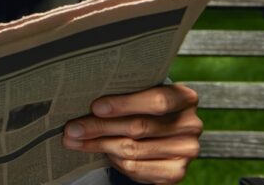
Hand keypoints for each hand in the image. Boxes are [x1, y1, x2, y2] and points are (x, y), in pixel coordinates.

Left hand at [62, 84, 201, 183]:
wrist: (159, 132)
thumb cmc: (142, 105)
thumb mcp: (139, 92)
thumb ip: (123, 91)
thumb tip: (82, 96)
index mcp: (184, 97)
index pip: (157, 101)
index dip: (124, 104)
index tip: (95, 107)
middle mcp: (191, 124)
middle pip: (139, 127)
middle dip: (100, 127)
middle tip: (72, 128)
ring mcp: (186, 151)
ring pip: (132, 149)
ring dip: (98, 145)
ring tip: (74, 140)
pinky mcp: (176, 172)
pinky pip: (136, 168)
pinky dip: (113, 160)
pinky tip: (99, 151)